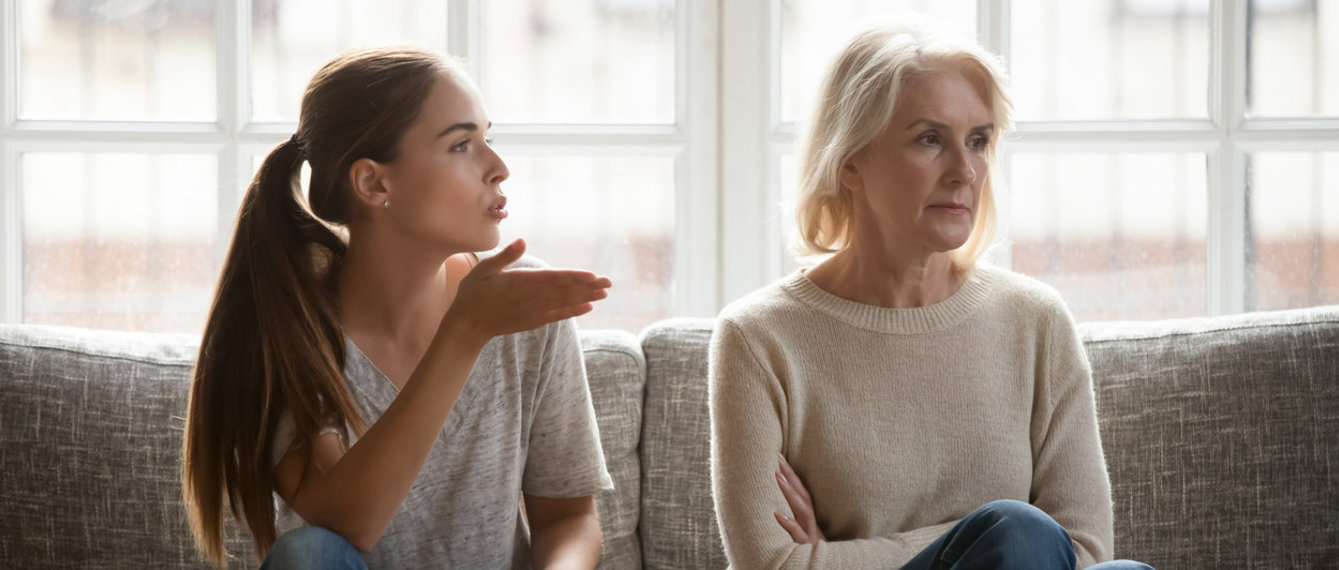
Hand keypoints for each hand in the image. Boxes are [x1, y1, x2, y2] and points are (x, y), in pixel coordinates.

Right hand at [444, 239, 611, 343]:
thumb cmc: (473, 293)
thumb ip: (505, 256)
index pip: (553, 279)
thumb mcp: (484, 269)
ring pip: (564, 303)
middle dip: (588, 287)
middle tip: (608, 283)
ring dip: (585, 298)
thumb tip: (522, 240)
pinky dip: (572, 312)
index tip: (592, 276)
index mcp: (521, 282)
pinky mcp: (532, 321)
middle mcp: (531, 298)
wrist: (467, 326)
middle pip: (564, 291)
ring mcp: (533, 311)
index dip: (574, 277)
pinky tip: (587, 308)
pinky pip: (557, 316)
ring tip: (603, 294)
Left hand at [774, 453, 824, 543]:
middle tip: (777, 456)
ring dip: (790, 492)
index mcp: (811, 521)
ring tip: (777, 476)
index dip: (793, 475)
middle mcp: (813, 526)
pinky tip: (777, 514)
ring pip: (802, 511)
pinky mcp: (807, 549)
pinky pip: (798, 536)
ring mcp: (811, 536)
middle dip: (790, 475)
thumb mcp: (808, 538)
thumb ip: (799, 524)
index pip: (803, 493)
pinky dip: (789, 524)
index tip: (780, 457)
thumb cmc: (813, 556)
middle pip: (803, 495)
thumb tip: (777, 509)